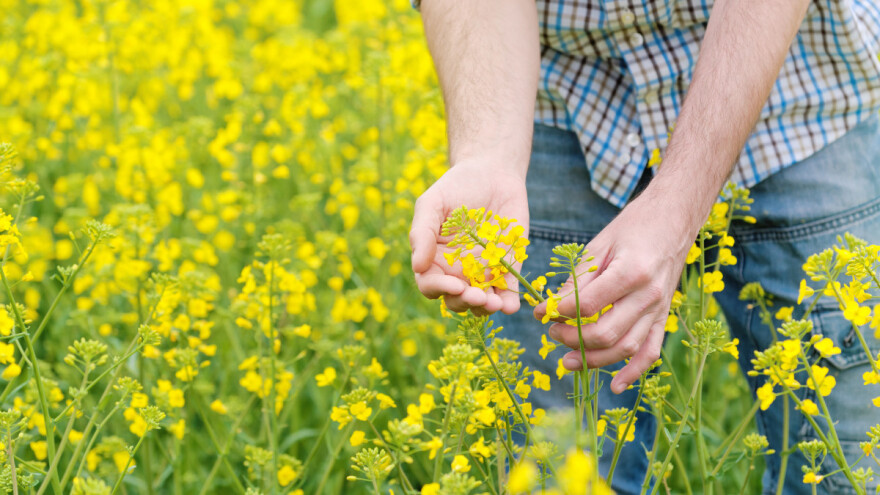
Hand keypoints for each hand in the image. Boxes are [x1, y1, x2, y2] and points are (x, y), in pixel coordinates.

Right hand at [410, 158, 528, 314]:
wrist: (493, 173)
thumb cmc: (456, 187)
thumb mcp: (432, 204)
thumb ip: (422, 233)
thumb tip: (417, 266)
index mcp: (434, 260)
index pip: (431, 284)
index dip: (441, 289)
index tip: (456, 284)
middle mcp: (457, 272)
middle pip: (456, 299)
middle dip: (465, 302)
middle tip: (478, 296)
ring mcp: (483, 273)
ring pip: (481, 302)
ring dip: (486, 308)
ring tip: (494, 304)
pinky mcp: (507, 268)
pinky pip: (507, 292)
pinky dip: (509, 303)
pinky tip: (510, 306)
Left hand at [535, 190, 695, 393]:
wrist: (674, 220)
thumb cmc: (633, 227)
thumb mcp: (599, 245)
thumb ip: (577, 279)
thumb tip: (550, 307)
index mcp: (630, 272)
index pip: (587, 305)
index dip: (558, 313)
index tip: (540, 312)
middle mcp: (648, 295)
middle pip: (605, 332)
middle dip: (571, 339)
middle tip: (551, 332)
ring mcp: (659, 309)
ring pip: (626, 347)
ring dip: (594, 360)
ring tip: (567, 362)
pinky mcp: (664, 316)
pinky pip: (652, 351)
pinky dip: (634, 372)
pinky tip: (615, 386)